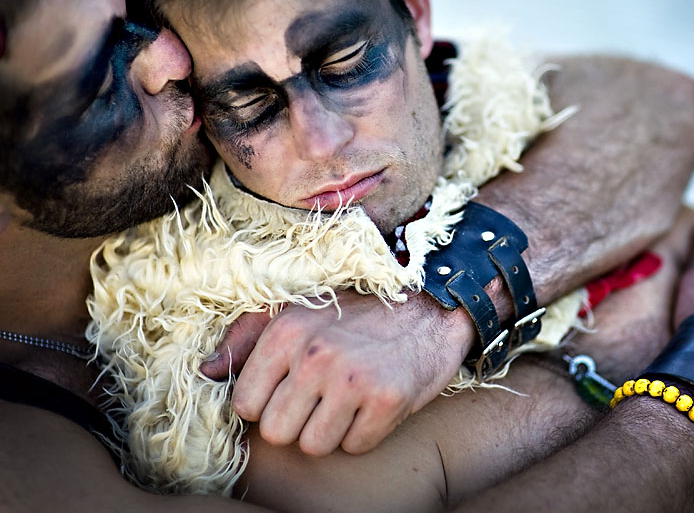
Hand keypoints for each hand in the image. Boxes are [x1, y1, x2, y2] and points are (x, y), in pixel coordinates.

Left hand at [200, 291, 475, 454]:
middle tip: (322, 398)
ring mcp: (352, 379)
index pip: (245, 404)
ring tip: (347, 400)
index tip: (290, 391)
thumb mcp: (297, 309)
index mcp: (286, 332)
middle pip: (276, 432)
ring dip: (331, 431)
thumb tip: (206, 371)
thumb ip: (247, 338)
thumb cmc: (358, 310)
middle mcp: (315, 355)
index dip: (267, 404)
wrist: (431, 305)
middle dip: (297, 422)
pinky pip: (356, 446)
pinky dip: (364, 433)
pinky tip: (372, 403)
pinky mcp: (387, 399)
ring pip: (314, 445)